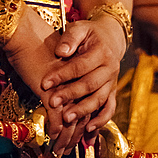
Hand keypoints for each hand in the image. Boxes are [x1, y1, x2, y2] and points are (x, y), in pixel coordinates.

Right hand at [4, 8, 92, 154]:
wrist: (24, 32)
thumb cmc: (36, 42)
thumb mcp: (54, 57)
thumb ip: (60, 73)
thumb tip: (58, 88)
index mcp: (77, 73)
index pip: (85, 103)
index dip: (84, 121)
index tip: (83, 135)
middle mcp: (73, 82)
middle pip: (80, 115)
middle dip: (75, 135)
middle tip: (69, 150)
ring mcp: (62, 88)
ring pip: (70, 119)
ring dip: (66, 137)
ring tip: (61, 151)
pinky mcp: (49, 91)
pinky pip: (55, 117)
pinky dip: (56, 129)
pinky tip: (54, 138)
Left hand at [41, 15, 126, 136]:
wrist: (109, 38)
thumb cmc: (89, 33)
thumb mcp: (80, 28)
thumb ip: (70, 37)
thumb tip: (61, 52)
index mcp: (102, 51)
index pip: (80, 66)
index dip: (62, 75)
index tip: (45, 83)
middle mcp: (110, 68)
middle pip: (90, 85)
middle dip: (70, 94)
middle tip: (53, 103)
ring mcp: (112, 82)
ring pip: (99, 99)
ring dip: (83, 111)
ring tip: (66, 119)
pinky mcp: (112, 92)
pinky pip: (109, 108)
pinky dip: (101, 120)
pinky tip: (88, 129)